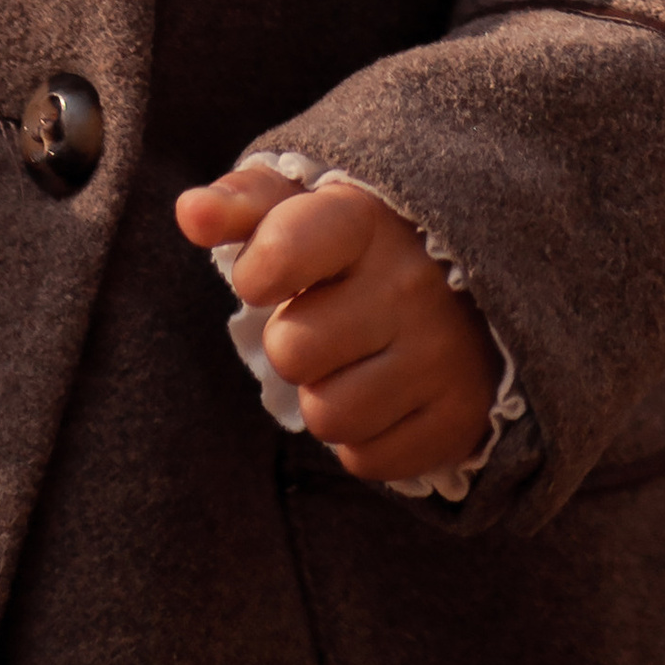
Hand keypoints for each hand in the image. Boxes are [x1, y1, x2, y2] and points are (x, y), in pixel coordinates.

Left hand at [176, 166, 497, 488]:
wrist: (474, 281)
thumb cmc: (360, 241)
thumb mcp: (304, 203)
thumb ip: (241, 203)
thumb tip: (190, 213)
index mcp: (364, 220)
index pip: (278, 254)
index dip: (256, 275)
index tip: (272, 273)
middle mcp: (410, 285)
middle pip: (291, 353)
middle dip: (292, 344)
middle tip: (324, 323)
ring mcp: (442, 354)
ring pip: (327, 417)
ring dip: (324, 396)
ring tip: (352, 361)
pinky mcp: (462, 417)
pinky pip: (368, 460)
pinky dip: (363, 437)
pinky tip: (382, 394)